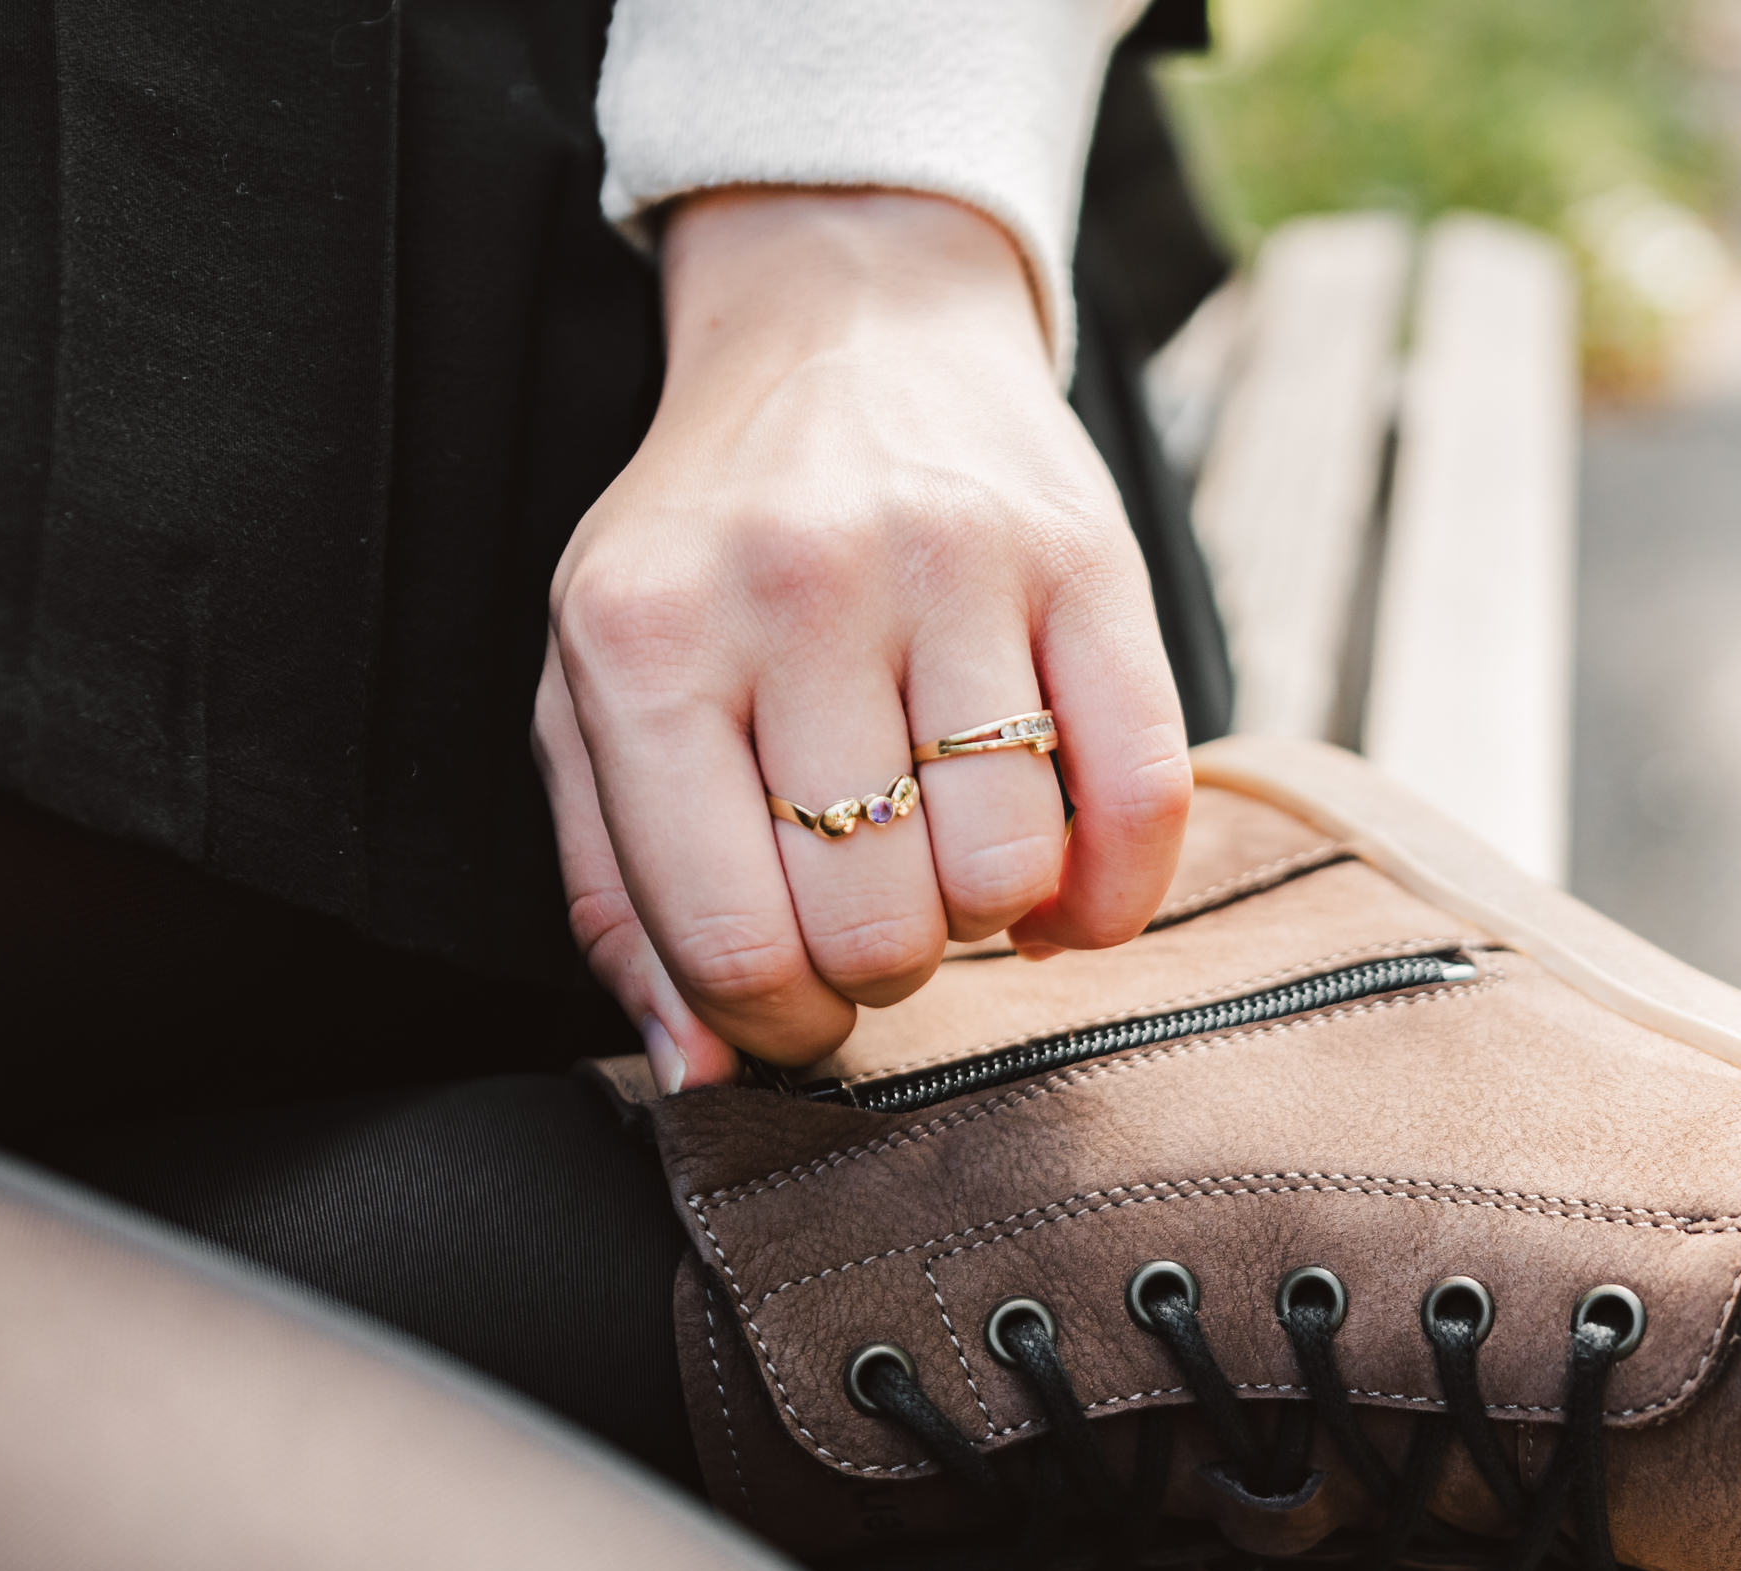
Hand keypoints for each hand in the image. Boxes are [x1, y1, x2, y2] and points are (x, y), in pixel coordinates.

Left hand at [536, 189, 1190, 1091]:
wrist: (845, 325)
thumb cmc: (710, 548)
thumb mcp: (597, 693)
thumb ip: (617, 891)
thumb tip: (699, 1074)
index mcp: (646, 638)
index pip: (726, 937)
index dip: (772, 1025)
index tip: (794, 1003)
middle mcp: (798, 588)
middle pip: (875, 925)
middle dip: (880, 970)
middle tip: (873, 915)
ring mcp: (955, 563)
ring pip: (1007, 874)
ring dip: (989, 921)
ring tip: (950, 864)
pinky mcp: (1089, 556)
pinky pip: (1143, 796)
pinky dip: (1113, 895)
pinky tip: (1064, 894)